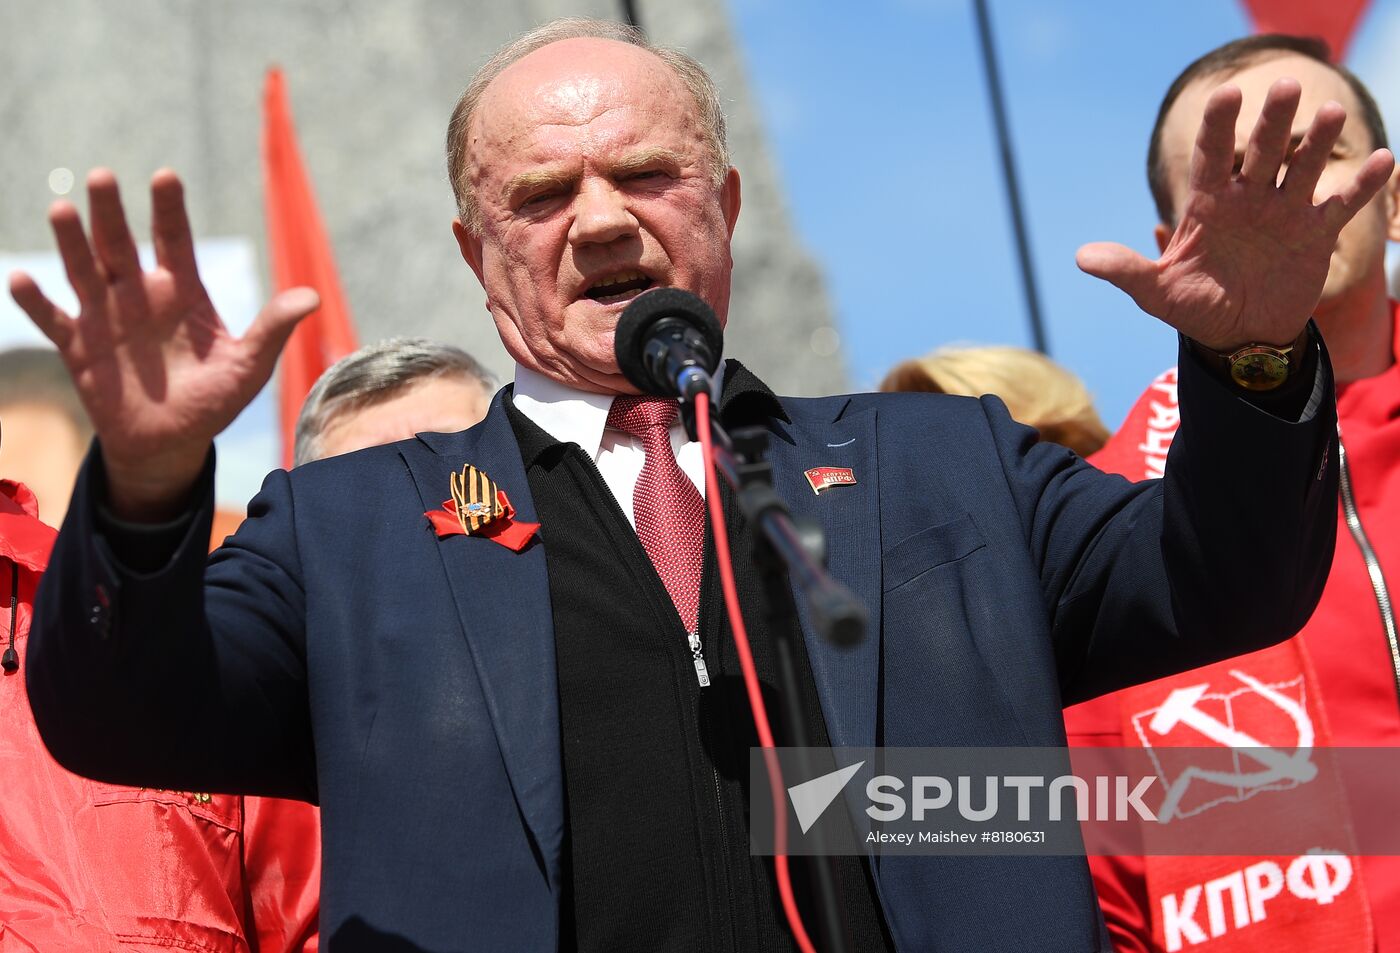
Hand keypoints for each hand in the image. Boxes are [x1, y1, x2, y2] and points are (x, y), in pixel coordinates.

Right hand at [7, 169, 318, 519]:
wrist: (172, 441)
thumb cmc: (214, 399)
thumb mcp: (248, 366)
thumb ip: (272, 329)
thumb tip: (313, 298)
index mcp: (182, 291)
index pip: (174, 240)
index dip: (169, 210)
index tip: (165, 177)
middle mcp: (139, 294)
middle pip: (121, 244)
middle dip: (111, 212)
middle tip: (102, 177)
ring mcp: (105, 317)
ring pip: (83, 271)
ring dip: (70, 243)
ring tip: (62, 211)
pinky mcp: (78, 347)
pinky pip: (53, 320)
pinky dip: (35, 302)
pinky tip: (19, 279)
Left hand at [1077, 79, 1394, 350]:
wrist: (1238, 336)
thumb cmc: (1195, 308)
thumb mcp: (1157, 293)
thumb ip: (1126, 270)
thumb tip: (1082, 258)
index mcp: (1209, 205)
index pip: (1213, 157)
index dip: (1219, 128)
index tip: (1226, 97)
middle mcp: (1248, 199)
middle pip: (1263, 152)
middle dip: (1273, 123)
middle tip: (1284, 88)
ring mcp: (1283, 212)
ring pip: (1302, 168)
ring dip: (1317, 142)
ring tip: (1330, 114)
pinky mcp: (1314, 233)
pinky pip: (1340, 204)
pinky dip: (1360, 185)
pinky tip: (1384, 160)